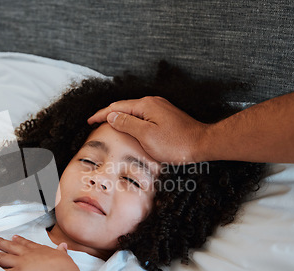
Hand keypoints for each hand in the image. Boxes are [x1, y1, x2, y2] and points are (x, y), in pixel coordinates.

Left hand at [0, 235, 77, 270]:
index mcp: (40, 251)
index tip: (13, 237)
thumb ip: (62, 252)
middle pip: (11, 247)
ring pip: (1, 257)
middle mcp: (28, 255)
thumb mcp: (65, 258)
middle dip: (1, 242)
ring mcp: (21, 263)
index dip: (20, 241)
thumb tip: (63, 246)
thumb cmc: (64, 269)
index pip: (27, 244)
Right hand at [88, 96, 208, 163]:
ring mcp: (160, 108)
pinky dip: (131, 121)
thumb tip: (111, 116)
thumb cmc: (176, 143)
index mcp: (145, 105)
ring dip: (120, 117)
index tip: (89, 121)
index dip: (101, 114)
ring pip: (133, 111)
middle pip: (124, 107)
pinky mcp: (165, 116)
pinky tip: (129, 128)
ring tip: (109, 125)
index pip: (116, 107)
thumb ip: (127, 124)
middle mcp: (152, 103)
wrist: (203, 144)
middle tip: (95, 123)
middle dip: (108, 114)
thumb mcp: (146, 136)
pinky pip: (142, 116)